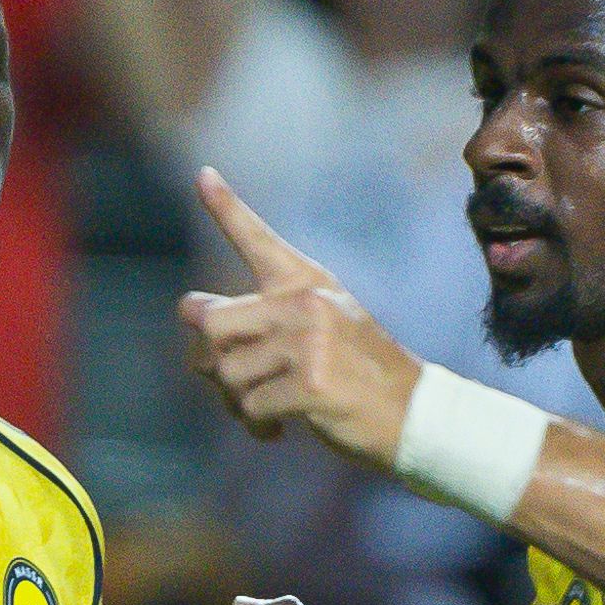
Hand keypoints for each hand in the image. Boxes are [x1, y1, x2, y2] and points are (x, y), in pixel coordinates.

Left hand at [176, 173, 420, 466]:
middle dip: (210, 358)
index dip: (226, 207)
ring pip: (228, 372)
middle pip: (212, 322)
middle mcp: (306, 302)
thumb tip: (191, 323)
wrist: (412, 412)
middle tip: (229, 381)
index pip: (258, 239)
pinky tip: (277, 429)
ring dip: (235, 401)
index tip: (202, 175)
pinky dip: (256, 424)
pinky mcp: (312, 384)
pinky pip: (251, 406)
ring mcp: (310, 342)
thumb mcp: (317, 331)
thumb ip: (259, 322)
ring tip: (264, 409)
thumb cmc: (356, 374)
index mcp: (307, 282)